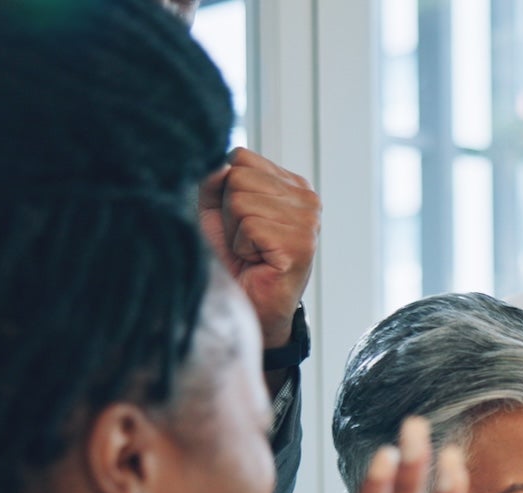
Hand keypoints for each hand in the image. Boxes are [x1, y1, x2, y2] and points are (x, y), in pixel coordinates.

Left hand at [198, 146, 320, 347]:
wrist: (249, 306)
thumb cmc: (235, 261)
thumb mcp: (216, 211)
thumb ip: (214, 181)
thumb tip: (221, 165)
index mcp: (291, 184)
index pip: (240, 156)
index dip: (225, 189)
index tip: (239, 219)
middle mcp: (306, 198)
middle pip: (238, 176)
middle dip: (228, 212)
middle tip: (245, 240)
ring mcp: (308, 220)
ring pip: (240, 200)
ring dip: (235, 232)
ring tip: (251, 251)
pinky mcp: (300, 242)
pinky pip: (249, 226)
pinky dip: (242, 248)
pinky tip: (257, 261)